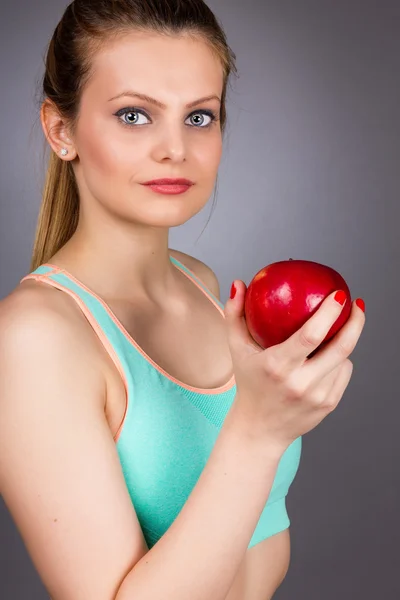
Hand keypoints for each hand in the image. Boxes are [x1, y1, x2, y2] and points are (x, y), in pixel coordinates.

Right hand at [224, 282, 365, 449]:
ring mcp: (317, 396)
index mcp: (277, 367)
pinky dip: (340, 360)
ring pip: (344, 359)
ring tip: (339, 328)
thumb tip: (239, 284)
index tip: (339, 294)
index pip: (310, 336)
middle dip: (355, 322)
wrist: (259, 428)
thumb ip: (234, 315)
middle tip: (357, 304)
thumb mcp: (237, 349)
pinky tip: (330, 355)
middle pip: (340, 347)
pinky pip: (343, 372)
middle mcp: (300, 383)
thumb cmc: (249, 383)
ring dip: (344, 341)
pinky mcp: (329, 404)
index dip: (329, 313)